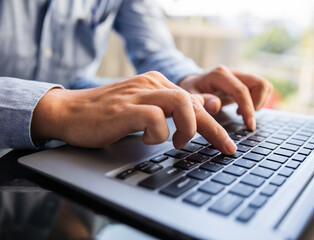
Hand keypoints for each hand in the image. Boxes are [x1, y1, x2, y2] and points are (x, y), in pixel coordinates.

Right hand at [31, 71, 236, 153]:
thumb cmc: (107, 115)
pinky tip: (146, 139)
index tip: (225, 142)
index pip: (194, 101)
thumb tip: (205, 107)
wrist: (69, 112)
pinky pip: (155, 119)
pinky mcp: (125, 109)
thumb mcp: (144, 108)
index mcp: (157, 83)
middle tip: (226, 148)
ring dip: (188, 127)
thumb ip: (171, 108)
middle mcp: (151, 84)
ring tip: (179, 143)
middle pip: (194, 102)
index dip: (214, 122)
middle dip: (215, 128)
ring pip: (181, 103)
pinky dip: (158, 134)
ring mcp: (138, 94)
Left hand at [179, 65, 272, 129]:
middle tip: (245, 119)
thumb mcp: (188, 97)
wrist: (190, 83)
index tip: (249, 126)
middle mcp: (232, 72)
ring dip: (259, 103)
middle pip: (260, 84)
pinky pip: (260, 89)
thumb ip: (200, 101)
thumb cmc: (189, 91)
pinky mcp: (244, 82)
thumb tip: (216, 105)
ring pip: (264, 86)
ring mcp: (240, 76)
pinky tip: (241, 110)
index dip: (248, 109)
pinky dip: (257, 102)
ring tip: (242, 114)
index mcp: (219, 75)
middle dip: (258, 105)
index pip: (241, 90)